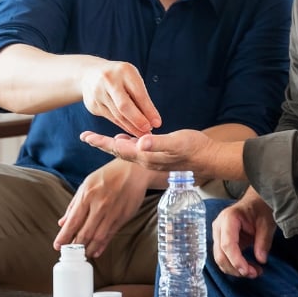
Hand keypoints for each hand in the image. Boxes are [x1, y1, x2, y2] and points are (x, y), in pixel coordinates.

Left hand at [53, 159, 149, 257]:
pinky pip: (110, 235)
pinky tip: (96, 251)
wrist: (134, 170)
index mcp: (87, 194)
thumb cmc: (108, 175)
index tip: (57, 246)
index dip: (64, 236)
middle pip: (84, 232)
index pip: (73, 221)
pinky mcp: (123, 217)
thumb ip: (74, 204)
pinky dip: (102, 245)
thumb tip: (63, 222)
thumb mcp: (87, 184)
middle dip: (75, 246)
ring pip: (98, 237)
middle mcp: (100, 205)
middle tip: (69, 254)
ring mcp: (113, 212)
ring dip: (88, 249)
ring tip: (82, 254)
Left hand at [80, 128, 213, 175]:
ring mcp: (153, 160)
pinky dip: (128, 144)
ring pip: (127, 152)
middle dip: (101, 144)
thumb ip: (158, 143)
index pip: (118, 148)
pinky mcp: (159, 157)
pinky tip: (127, 139)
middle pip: (118, 151)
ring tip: (101, 138)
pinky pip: (137, 151)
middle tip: (86, 136)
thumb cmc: (195, 148)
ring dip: (113, 144)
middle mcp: (147, 160)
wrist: (211, 159)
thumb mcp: (177, 142)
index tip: (85, 136)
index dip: (101, 142)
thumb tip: (140, 142)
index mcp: (147, 156)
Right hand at [81, 60, 161, 136]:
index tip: (158, 123)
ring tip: (143, 134)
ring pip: (117, 115)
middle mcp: (109, 80)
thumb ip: (141, 96)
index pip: (138, 93)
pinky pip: (111, 118)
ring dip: (131, 127)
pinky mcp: (93, 104)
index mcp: (124, 70)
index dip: (148, 110)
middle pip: (124, 106)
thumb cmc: (119, 77)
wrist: (89, 74)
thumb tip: (153, 120)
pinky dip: (122, 125)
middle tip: (148, 131)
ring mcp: (98, 93)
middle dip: (138, 120)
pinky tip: (131, 130)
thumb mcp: (131, 78)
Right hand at [212, 195, 275, 278]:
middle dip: (236, 268)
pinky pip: (224, 258)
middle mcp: (219, 226)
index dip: (236, 260)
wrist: (255, 202)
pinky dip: (235, 266)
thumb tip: (261, 260)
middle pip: (220, 255)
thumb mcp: (266, 223)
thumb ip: (263, 241)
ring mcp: (218, 234)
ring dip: (236, 270)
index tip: (248, 271)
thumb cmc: (260, 208)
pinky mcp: (221, 241)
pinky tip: (249, 268)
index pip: (227, 244)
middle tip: (254, 274)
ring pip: (220, 259)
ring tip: (255, 272)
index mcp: (228, 218)